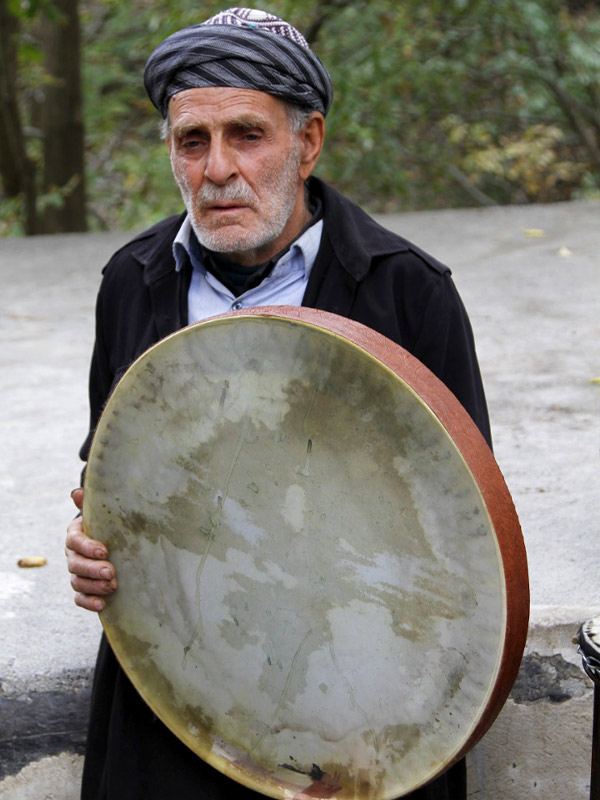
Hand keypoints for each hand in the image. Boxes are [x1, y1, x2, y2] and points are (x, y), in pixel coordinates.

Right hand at [66, 487, 116, 611]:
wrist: (113, 543)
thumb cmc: (108, 525)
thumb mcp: (103, 513)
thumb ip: (91, 503)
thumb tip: (77, 492)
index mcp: (76, 535)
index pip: (74, 541)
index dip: (87, 547)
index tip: (104, 551)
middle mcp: (73, 555)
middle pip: (75, 564)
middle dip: (93, 569)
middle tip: (111, 572)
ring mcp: (77, 573)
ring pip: (77, 582)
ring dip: (93, 586)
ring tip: (112, 586)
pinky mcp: (83, 589)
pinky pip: (79, 598)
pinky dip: (89, 602)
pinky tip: (102, 604)